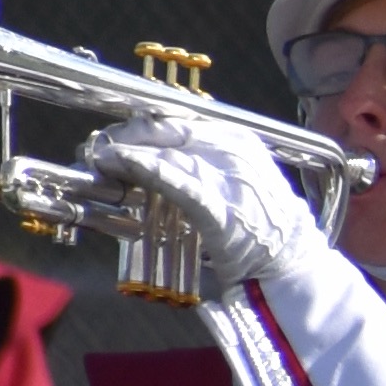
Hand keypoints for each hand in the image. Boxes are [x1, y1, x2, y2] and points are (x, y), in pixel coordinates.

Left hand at [88, 115, 326, 307]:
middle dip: (124, 138)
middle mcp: (234, 149)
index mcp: (237, 139)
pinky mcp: (220, 209)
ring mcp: (229, 177)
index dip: (138, 126)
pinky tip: (123, 164)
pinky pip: (178, 183)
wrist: (292, 264)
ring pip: (167, 153)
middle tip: (94, 149)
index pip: (176, 120)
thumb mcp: (235, 182)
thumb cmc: (261, 227)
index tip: (112, 137)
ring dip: (126, 154)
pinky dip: (148, 170)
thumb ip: (201, 166)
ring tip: (98, 159)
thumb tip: (154, 161)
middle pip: (166, 131)